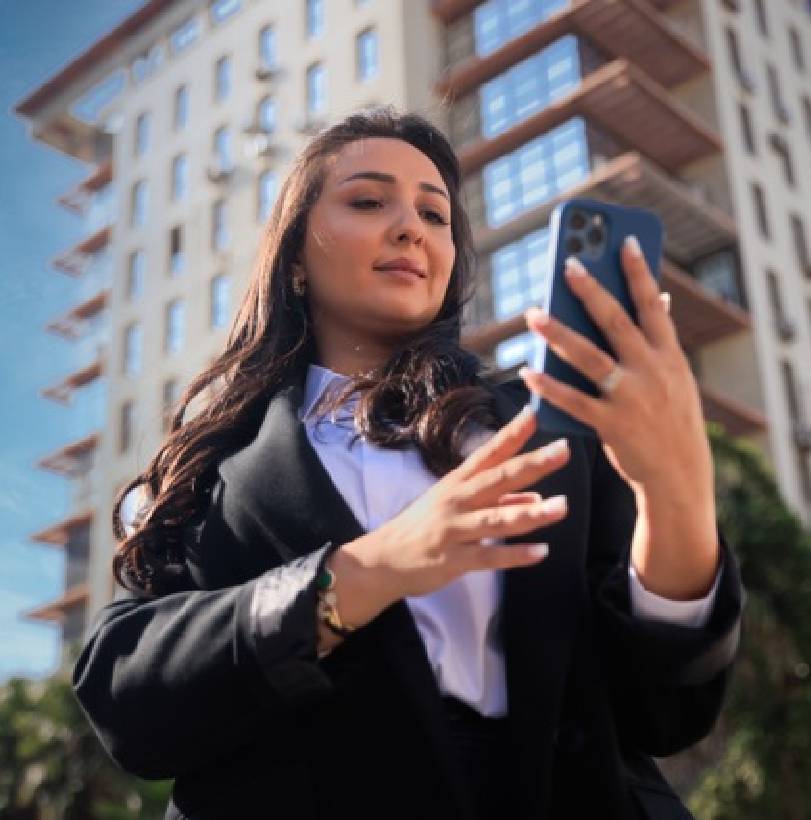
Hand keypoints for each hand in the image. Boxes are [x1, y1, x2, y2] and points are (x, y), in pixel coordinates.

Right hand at [351, 407, 570, 599]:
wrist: (381, 560)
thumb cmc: (421, 528)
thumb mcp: (454, 506)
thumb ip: (497, 501)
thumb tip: (536, 497)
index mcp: (457, 482)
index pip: (488, 453)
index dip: (511, 434)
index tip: (533, 414)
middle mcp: (456, 500)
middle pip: (498, 479)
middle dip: (531, 465)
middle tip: (562, 450)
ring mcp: (454, 530)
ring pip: (497, 519)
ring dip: (531, 513)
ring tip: (562, 506)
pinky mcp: (453, 560)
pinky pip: (488, 558)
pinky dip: (515, 555)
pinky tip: (541, 552)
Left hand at [519, 236, 712, 499]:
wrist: (678, 474)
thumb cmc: (672, 419)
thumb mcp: (677, 378)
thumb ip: (663, 341)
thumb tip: (661, 298)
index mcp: (670, 355)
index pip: (654, 304)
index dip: (639, 271)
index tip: (624, 240)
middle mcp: (653, 371)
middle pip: (616, 321)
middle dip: (591, 290)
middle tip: (566, 263)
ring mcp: (631, 397)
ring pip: (589, 356)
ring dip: (558, 332)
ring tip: (533, 313)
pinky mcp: (611, 424)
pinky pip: (574, 400)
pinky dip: (550, 386)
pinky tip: (529, 371)